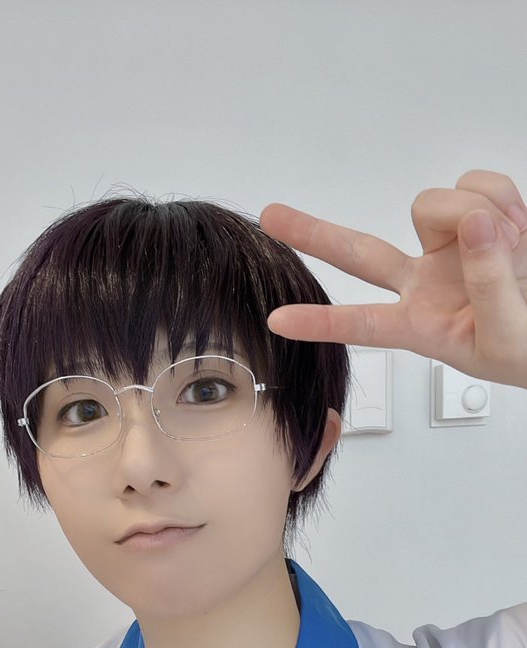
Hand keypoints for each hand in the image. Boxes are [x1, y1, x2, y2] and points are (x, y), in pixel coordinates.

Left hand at [260, 170, 526, 387]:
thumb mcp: (508, 337)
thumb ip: (490, 284)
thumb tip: (474, 225)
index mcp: (422, 326)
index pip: (362, 324)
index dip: (320, 322)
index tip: (276, 321)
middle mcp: (426, 283)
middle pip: (360, 252)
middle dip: (315, 233)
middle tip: (271, 215)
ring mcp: (450, 247)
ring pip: (432, 205)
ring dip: (477, 214)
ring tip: (516, 247)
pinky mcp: (480, 214)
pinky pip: (478, 185)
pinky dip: (502, 197)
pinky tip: (520, 226)